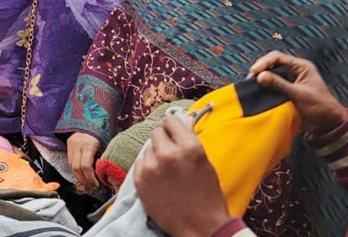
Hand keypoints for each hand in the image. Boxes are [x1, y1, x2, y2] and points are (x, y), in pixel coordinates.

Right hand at [67, 132, 101, 193]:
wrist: (91, 117)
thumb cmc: (102, 132)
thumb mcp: (106, 145)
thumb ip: (103, 158)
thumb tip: (105, 174)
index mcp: (89, 144)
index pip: (86, 166)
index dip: (90, 178)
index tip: (96, 184)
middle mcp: (78, 144)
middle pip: (77, 168)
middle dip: (84, 180)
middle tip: (91, 187)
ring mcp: (72, 144)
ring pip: (71, 166)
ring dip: (78, 178)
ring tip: (86, 184)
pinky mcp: (69, 144)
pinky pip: (70, 161)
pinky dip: (75, 170)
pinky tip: (81, 175)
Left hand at [134, 113, 233, 236]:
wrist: (200, 227)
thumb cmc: (207, 197)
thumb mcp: (205, 163)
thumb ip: (190, 142)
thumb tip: (180, 123)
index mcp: (189, 148)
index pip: (171, 121)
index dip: (173, 126)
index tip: (173, 131)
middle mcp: (168, 154)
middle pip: (156, 132)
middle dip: (163, 140)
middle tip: (170, 151)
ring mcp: (151, 168)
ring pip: (147, 148)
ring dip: (155, 155)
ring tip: (166, 170)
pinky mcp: (140, 181)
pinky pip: (140, 163)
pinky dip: (147, 167)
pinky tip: (158, 179)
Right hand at [249, 51, 347, 135]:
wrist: (328, 124)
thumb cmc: (320, 106)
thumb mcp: (299, 94)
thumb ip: (279, 85)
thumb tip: (260, 76)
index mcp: (301, 66)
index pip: (277, 57)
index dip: (264, 62)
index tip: (254, 72)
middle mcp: (294, 71)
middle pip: (272, 65)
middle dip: (260, 70)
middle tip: (250, 80)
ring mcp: (290, 81)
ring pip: (271, 75)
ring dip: (262, 80)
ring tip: (252, 86)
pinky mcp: (286, 92)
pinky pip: (272, 87)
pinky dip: (265, 89)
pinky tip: (259, 93)